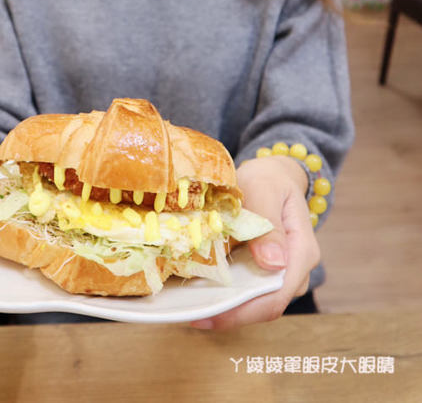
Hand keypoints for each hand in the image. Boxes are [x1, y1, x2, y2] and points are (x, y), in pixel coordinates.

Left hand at [191, 155, 319, 329]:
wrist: (273, 176)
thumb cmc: (269, 179)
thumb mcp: (265, 190)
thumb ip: (269, 225)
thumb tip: (273, 264)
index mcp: (301, 251)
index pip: (276, 295)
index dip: (243, 311)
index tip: (208, 314)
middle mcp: (295, 270)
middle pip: (265, 305)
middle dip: (229, 313)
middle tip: (190, 314)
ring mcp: (281, 274)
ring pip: (255, 302)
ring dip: (224, 306)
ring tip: (189, 305)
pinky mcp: (265, 273)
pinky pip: (247, 291)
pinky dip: (225, 293)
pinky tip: (198, 290)